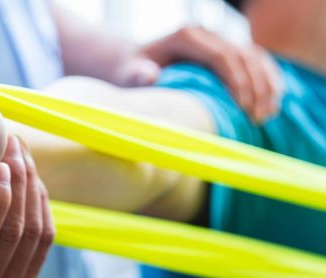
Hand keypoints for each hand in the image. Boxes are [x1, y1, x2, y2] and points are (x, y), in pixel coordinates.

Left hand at [114, 26, 281, 121]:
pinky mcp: (224, 52)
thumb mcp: (129, 75)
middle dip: (255, 87)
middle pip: (242, 56)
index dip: (236, 80)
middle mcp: (206, 34)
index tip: (243, 107)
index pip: (221, 56)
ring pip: (253, 57)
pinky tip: (273, 101)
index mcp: (186, 37)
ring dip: (266, 84)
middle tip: (258, 117)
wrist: (135, 63)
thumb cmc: (131, 73)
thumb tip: (151, 76)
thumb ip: (138, 75)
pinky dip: (267, 79)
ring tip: (268, 114)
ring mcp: (218, 41)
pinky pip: (254, 61)